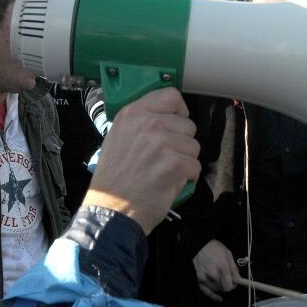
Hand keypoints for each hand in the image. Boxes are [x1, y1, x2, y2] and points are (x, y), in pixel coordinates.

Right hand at [80, 88, 200, 233]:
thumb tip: (167, 116)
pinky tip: (170, 183)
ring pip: (194, 146)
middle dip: (182, 143)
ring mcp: (162, 143)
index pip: (171, 96)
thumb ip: (140, 123)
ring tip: (165, 171)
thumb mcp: (118, 138)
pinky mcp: (174, 164)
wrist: (110, 210)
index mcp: (132, 113)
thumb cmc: (114, 179)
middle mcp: (148, 124)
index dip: (179, 111)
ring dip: (185, 161)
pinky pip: (195, 166)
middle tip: (165, 158)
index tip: (177, 122)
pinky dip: (187, 177)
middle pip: (187, 125)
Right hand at [192, 239, 237, 301]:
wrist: (198, 244)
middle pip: (223, 289)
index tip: (234, 282)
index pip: (229, 286)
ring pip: (216, 290)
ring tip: (219, 279)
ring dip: (219, 287)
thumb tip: (238, 278)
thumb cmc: (213, 248)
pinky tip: (218, 297)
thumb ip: (234, 268)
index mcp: (222, 267)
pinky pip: (206, 292)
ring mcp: (204, 278)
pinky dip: (213, 296)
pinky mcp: (198, 280)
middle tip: (226, 278)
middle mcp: (213, 274)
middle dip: (226, 284)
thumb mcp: (227, 254)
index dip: (233, 285)